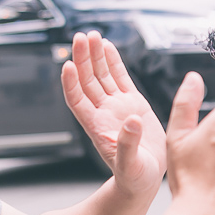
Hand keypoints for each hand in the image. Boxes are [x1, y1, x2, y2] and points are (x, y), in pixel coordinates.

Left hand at [62, 31, 165, 194]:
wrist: (147, 178)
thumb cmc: (135, 177)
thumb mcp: (131, 166)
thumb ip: (128, 144)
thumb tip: (131, 121)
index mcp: (97, 127)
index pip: (77, 100)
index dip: (71, 83)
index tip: (67, 64)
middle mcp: (103, 113)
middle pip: (87, 81)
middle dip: (83, 59)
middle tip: (80, 38)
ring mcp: (117, 106)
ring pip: (102, 75)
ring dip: (95, 56)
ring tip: (92, 36)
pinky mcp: (133, 102)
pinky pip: (120, 78)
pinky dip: (114, 62)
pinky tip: (109, 47)